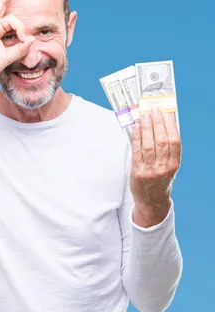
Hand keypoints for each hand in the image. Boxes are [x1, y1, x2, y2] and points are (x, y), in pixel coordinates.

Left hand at [130, 107, 181, 226]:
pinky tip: (136, 127)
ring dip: (146, 127)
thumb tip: (162, 125)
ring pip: (148, 145)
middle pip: (161, 141)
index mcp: (174, 165)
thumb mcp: (169, 166)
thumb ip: (166, 149)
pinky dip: (136, 137)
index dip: (170, 126)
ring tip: (143, 115)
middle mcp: (163, 167)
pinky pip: (136, 151)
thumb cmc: (160, 180)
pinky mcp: (137, 171)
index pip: (174, 142)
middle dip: (157, 123)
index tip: (166, 113)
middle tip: (153, 110)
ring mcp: (150, 170)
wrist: (151, 201)